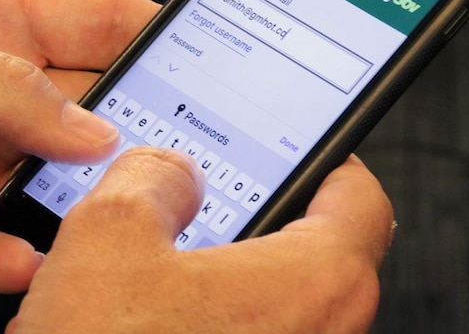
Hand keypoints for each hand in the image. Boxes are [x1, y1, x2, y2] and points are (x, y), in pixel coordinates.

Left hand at [0, 0, 158, 309]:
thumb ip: (0, 84)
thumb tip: (89, 125)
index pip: (92, 22)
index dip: (152, 34)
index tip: (207, 60)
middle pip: (92, 111)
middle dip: (134, 131)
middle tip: (173, 154)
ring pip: (58, 187)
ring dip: (82, 204)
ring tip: (108, 214)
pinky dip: (14, 260)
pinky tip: (17, 260)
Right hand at [10, 148, 392, 333]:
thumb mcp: (108, 235)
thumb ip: (152, 177)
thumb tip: (168, 172)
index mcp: (316, 281)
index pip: (360, 197)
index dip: (327, 160)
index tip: (298, 152)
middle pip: (318, 251)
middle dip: (261, 220)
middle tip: (211, 202)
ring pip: (282, 303)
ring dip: (233, 277)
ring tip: (166, 263)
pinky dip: (219, 322)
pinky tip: (156, 319)